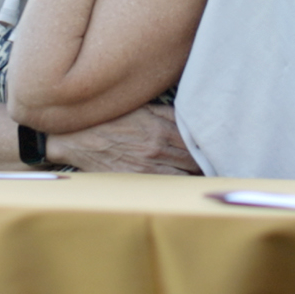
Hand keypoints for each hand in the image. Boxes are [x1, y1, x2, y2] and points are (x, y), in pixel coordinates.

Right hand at [44, 103, 200, 174]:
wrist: (77, 139)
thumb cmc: (110, 119)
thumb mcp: (141, 108)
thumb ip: (168, 114)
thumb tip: (192, 117)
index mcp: (161, 128)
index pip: (197, 141)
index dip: (209, 145)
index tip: (216, 147)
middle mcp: (157, 149)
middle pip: (195, 160)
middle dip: (205, 161)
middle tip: (215, 162)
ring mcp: (148, 167)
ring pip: (184, 175)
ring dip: (195, 175)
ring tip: (203, 175)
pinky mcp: (138, 180)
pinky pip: (167, 185)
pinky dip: (178, 184)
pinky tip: (184, 184)